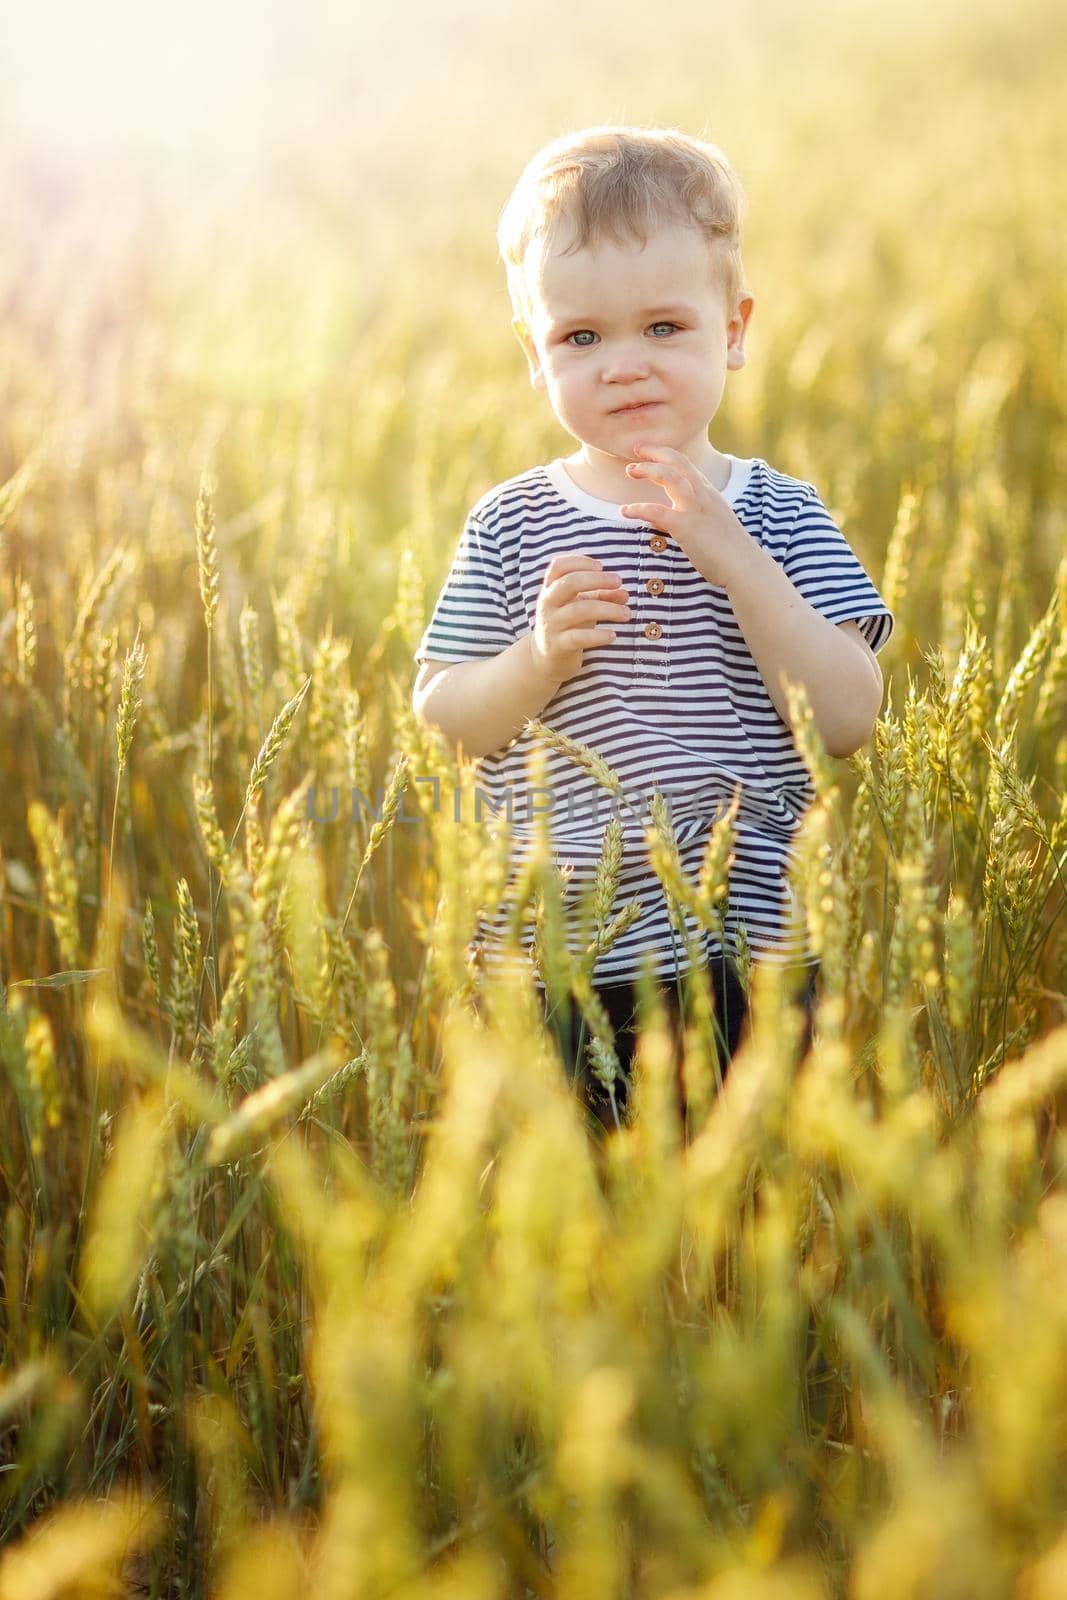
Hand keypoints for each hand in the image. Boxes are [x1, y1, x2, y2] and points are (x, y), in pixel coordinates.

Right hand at [529, 553, 630, 682]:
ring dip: (608, 609)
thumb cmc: (569, 624)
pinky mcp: (557, 645)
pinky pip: (579, 637)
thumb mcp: (582, 606)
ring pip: (579, 610)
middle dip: (597, 580)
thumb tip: (624, 594)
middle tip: (619, 582)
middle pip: (568, 583)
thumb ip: (602, 596)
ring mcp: (551, 624)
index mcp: (551, 589)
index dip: (579, 561)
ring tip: (626, 613)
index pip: (558, 566)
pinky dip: (598, 636)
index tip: (600, 566)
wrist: (547, 658)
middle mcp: (547, 604)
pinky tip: (613, 635)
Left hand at [619, 443, 749, 587]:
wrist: (744, 566)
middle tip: (635, 451)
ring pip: (670, 476)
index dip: (665, 454)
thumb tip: (665, 519)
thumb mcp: (712, 525)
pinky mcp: (686, 527)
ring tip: (631, 470)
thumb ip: (690, 516)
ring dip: (649, 469)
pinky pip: (658, 511)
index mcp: (709, 493)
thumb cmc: (729, 551)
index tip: (648, 452)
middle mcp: (703, 495)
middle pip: (678, 461)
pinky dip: (639, 508)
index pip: (686, 464)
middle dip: (655, 452)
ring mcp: (695, 509)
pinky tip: (625, 510)